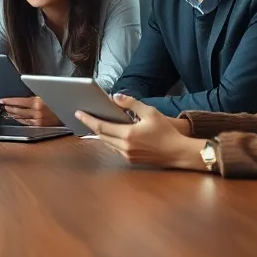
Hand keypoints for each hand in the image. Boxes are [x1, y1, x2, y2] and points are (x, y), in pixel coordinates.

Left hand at [0, 96, 61, 126]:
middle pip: (18, 110)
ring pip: (21, 117)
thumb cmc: (58, 101)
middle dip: (9, 108)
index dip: (9, 101)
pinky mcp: (40, 125)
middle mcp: (36, 112)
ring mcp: (38, 120)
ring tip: (8, 111)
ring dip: (14, 114)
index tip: (2, 100)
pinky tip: (17, 118)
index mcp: (37, 102)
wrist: (68, 112)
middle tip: (4, 106)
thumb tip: (24, 94)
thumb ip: (35, 95)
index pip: (19, 101)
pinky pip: (27, 122)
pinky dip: (21, 120)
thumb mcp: (46, 94)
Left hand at [75, 94, 205, 170]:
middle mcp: (124, 147)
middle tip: (82, 116)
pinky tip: (109, 133)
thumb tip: (115, 97)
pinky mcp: (131, 160)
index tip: (78, 113)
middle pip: (101, 135)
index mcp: (128, 134)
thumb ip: (131, 104)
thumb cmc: (166, 131)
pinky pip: (115, 149)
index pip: (101, 126)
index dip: (88, 119)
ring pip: (107, 143)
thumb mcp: (150, 112)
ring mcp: (127, 155)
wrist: (178, 152)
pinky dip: (109, 140)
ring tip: (93, 122)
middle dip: (91, 125)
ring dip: (100, 133)